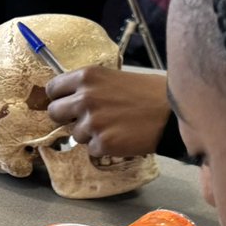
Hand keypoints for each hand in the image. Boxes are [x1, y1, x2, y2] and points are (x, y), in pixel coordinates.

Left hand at [45, 69, 170, 158]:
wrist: (172, 113)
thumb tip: (66, 99)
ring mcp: (92, 122)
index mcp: (87, 76)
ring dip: (90, 134)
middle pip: (54, 113)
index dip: (59, 98)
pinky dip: (104, 147)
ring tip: (114, 125)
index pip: (53, 89)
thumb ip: (88, 87)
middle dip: (67, 118)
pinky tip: (121, 137)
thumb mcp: (113, 77)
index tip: (67, 102)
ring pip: (75, 134)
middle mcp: (85, 97)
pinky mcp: (102, 143)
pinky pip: (91, 149)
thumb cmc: (147, 93)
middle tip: (87, 118)